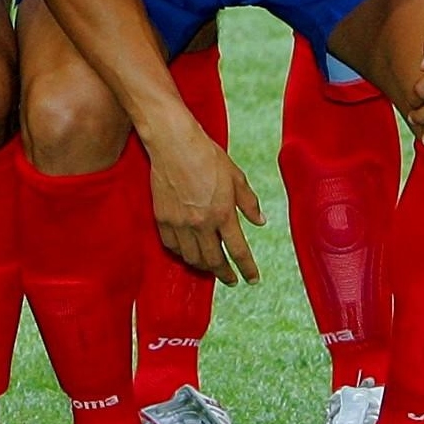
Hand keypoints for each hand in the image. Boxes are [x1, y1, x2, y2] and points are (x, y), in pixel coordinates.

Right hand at [141, 135, 263, 286]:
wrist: (174, 143)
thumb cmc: (208, 156)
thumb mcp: (236, 177)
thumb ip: (249, 202)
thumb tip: (260, 222)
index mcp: (223, 213)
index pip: (239, 251)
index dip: (247, 269)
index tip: (252, 279)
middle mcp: (201, 223)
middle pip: (214, 261)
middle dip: (225, 274)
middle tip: (231, 279)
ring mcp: (180, 222)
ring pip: (192, 258)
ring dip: (203, 267)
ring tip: (210, 267)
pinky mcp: (162, 218)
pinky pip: (172, 246)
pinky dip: (182, 254)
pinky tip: (188, 253)